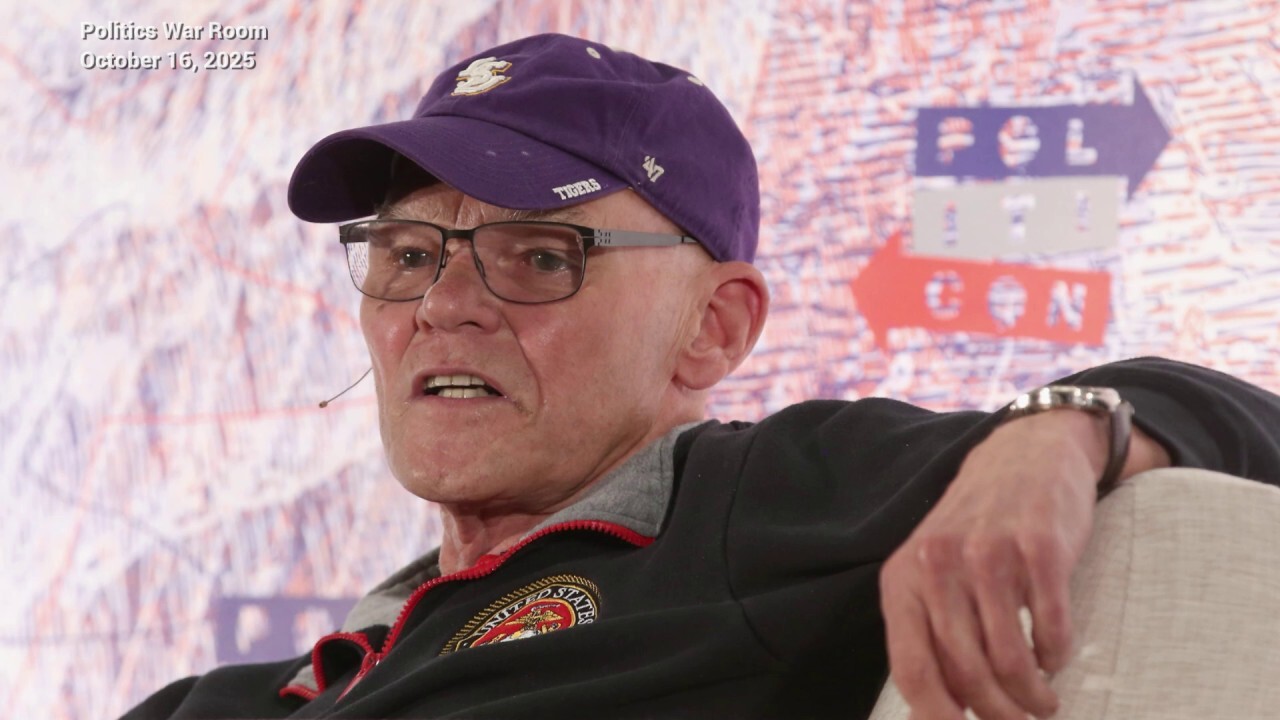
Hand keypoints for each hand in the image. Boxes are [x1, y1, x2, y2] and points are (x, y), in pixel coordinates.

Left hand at [879, 409, 1164, 718]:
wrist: (1025, 456)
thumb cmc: (975, 530)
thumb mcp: (931, 572)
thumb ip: (928, 631)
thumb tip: (935, 713)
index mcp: (903, 579)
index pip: (912, 670)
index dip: (937, 719)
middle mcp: (938, 566)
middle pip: (967, 674)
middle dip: (998, 714)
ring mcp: (989, 555)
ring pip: (1010, 659)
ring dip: (1033, 696)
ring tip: (1044, 703)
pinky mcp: (1040, 548)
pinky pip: (1051, 629)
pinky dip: (1057, 657)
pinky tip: (1056, 656)